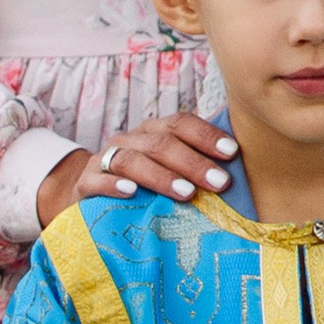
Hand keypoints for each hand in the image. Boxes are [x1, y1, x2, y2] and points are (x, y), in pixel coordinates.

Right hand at [38, 114, 237, 225]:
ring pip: (131, 160)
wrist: (90, 199)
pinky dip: (113, 185)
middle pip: (160, 143)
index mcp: (152, 133)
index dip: (206, 135)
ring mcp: (104, 161)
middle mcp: (129, 141)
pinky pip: (97, 181)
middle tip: (219, 182)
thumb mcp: (168, 174)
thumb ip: (195, 169)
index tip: (232, 152)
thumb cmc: (142, 188)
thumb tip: (238, 173)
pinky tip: (132, 193)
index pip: (179, 123)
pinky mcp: (84, 185)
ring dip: (161, 176)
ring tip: (186, 193)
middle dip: (193, 162)